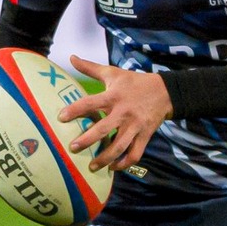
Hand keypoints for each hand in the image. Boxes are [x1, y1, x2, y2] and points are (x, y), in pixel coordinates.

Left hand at [60, 55, 169, 170]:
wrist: (165, 92)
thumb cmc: (134, 83)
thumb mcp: (113, 73)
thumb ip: (90, 68)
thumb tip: (71, 57)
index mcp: (114, 96)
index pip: (91, 103)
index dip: (75, 110)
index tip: (61, 118)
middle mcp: (124, 113)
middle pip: (104, 130)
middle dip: (87, 140)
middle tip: (73, 148)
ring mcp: (135, 126)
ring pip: (119, 146)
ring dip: (105, 158)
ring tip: (91, 167)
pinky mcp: (145, 136)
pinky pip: (135, 154)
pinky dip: (124, 163)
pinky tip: (113, 168)